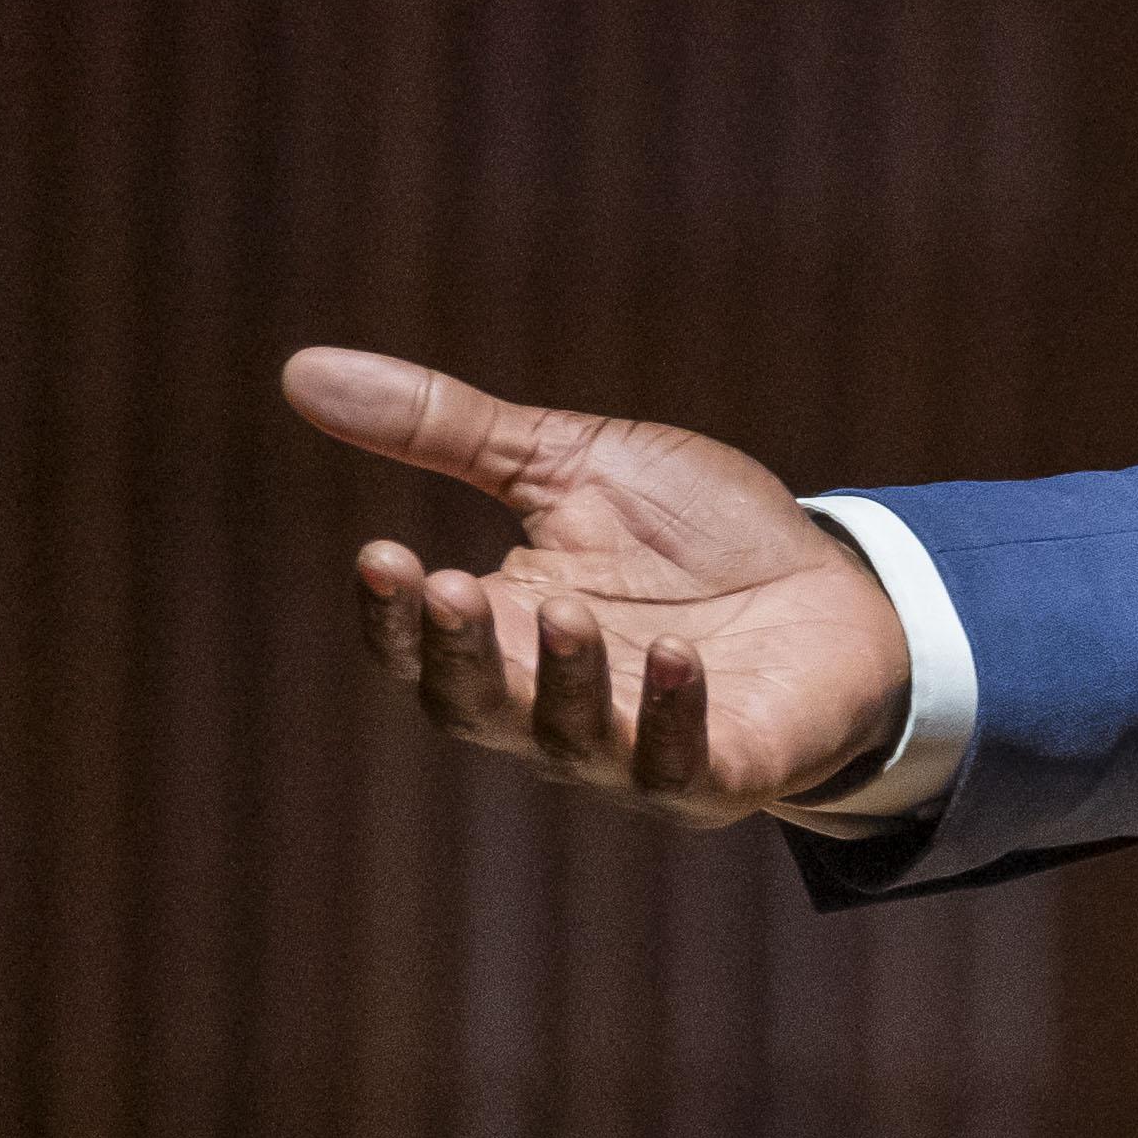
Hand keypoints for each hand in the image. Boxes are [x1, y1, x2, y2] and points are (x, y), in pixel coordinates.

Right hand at [285, 348, 908, 825]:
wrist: (838, 586)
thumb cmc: (698, 536)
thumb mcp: (570, 465)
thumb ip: (449, 431)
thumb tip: (299, 368)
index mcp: (504, 634)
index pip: (420, 643)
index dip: (393, 612)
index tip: (381, 554)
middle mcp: (552, 707)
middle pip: (471, 703)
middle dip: (454, 652)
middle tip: (446, 586)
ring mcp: (635, 749)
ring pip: (568, 738)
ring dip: (561, 679)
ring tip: (564, 611)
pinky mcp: (725, 769)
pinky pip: (683, 763)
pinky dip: (672, 718)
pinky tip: (677, 656)